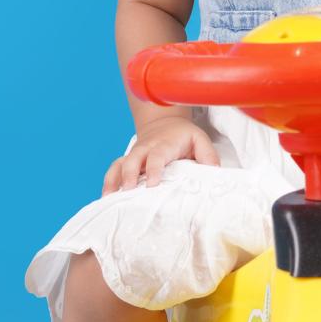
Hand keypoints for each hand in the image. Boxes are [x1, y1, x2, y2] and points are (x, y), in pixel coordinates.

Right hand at [102, 115, 220, 194]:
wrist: (164, 122)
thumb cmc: (183, 136)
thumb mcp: (200, 140)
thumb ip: (208, 156)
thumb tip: (214, 174)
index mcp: (164, 144)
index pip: (157, 156)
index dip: (154, 169)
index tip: (153, 184)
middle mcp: (145, 149)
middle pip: (132, 160)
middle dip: (128, 176)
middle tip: (128, 193)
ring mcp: (134, 155)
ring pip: (118, 165)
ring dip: (113, 181)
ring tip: (110, 199)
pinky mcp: (127, 160)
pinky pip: (113, 170)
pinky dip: (108, 183)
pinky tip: (106, 199)